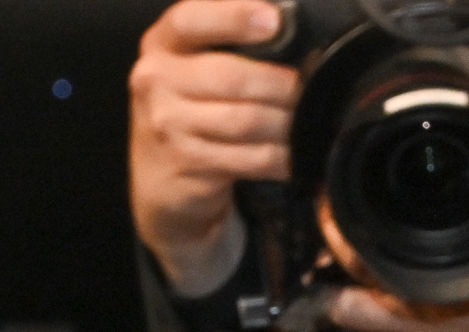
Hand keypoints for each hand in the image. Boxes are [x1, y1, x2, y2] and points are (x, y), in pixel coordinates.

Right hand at [131, 0, 295, 295]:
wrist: (159, 178)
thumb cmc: (188, 112)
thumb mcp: (192, 68)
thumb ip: (226, 45)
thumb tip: (285, 26)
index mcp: (161, 44)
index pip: (190, 20)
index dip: (233, 16)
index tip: (273, 18)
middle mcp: (156, 79)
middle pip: (231, 76)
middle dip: (282, 84)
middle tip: (312, 88)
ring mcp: (167, 124)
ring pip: (246, 120)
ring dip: (287, 123)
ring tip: (309, 123)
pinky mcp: (188, 163)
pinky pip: (251, 158)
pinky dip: (283, 158)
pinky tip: (296, 155)